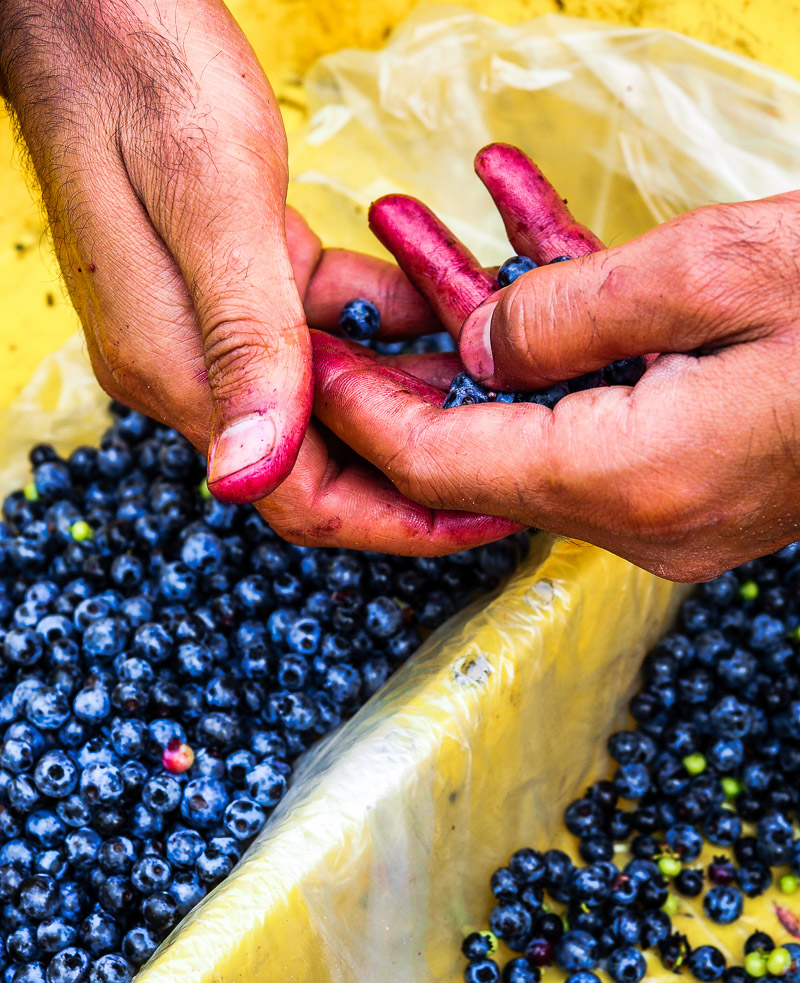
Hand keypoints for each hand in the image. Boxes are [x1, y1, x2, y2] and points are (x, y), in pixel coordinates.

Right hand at [1, 0, 515, 551]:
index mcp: (175, 367)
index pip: (293, 494)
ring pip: (334, 392)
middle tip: (515, 451)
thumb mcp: (213, 203)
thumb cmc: (145, 76)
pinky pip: (329, 325)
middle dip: (420, 462)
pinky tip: (444, 300)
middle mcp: (194, 364)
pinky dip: (387, 319)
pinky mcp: (242, 282)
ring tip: (502, 381)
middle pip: (321, 458)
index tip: (486, 515)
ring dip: (414, 387)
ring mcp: (216, 325)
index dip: (397, 518)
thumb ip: (242, 342)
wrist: (94, 6)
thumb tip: (246, 478)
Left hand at [308, 143, 799, 579]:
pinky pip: (603, 397)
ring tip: (424, 218)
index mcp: (633, 481)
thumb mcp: (714, 274)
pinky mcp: (696, 467)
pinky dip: (568, 326)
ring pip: (539, 408)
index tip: (318, 359)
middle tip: (357, 280)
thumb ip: (567, 318)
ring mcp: (671, 499)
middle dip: (418, 351)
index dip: (370, 414)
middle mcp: (642, 515)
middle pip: (483, 441)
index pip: (446, 469)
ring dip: (487, 315)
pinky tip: (527, 228)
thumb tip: (479, 351)